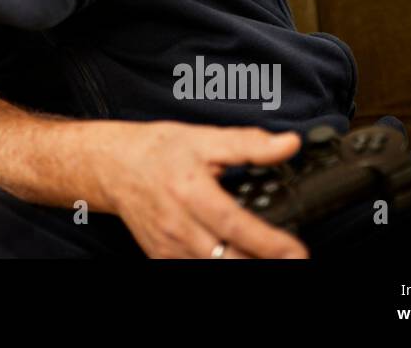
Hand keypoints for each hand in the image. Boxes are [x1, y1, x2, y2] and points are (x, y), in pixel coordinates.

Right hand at [99, 122, 307, 258]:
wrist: (112, 166)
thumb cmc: (157, 151)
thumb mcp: (203, 138)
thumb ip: (248, 144)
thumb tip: (288, 144)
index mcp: (191, 191)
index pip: (235, 225)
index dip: (270, 243)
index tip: (298, 252)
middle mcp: (178, 225)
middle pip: (227, 260)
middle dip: (263, 264)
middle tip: (292, 260)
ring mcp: (169, 247)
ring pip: (212, 271)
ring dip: (243, 267)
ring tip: (269, 260)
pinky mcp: (162, 258)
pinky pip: (194, 272)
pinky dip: (217, 268)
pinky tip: (236, 258)